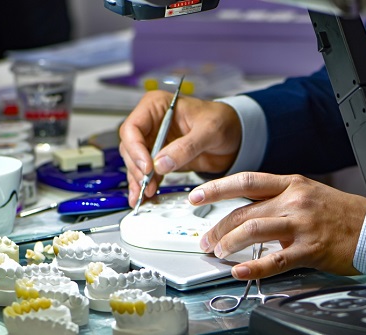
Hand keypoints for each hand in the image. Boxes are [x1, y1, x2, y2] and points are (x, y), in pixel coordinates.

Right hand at [119, 90, 241, 206]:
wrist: (235, 135)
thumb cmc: (223, 121)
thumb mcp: (209, 131)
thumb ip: (186, 147)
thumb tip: (162, 164)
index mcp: (157, 106)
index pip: (133, 127)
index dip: (136, 149)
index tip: (147, 167)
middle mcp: (152, 123)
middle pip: (131, 147)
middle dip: (137, 168)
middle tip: (147, 185)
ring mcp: (155, 142)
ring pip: (136, 162)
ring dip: (138, 180)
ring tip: (143, 195)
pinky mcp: (161, 158)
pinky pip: (148, 173)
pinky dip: (147, 185)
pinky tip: (146, 196)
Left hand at [188, 172, 365, 279]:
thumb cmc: (340, 213)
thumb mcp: (308, 193)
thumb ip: (278, 199)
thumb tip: (246, 212)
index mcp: (291, 183)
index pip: (245, 182)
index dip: (216, 188)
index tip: (196, 196)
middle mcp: (294, 200)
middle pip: (244, 211)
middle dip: (218, 226)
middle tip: (205, 240)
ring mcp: (302, 224)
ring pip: (254, 230)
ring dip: (230, 243)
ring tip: (218, 253)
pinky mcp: (311, 248)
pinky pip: (276, 259)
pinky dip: (254, 267)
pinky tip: (240, 271)